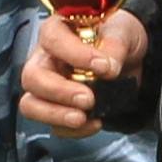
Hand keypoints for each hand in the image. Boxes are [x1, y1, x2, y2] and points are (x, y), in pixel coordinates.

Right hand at [22, 9, 148, 132]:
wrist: (131, 59)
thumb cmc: (118, 37)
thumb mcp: (123, 32)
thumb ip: (115, 45)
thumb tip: (108, 67)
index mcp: (58, 31)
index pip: (52, 39)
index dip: (74, 54)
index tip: (102, 66)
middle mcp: (46, 58)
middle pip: (32, 77)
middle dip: (58, 91)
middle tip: (87, 99)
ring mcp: (48, 86)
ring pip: (31, 104)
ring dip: (55, 115)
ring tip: (82, 118)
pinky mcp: (58, 108)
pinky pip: (54, 125)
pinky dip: (72, 130)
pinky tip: (94, 123)